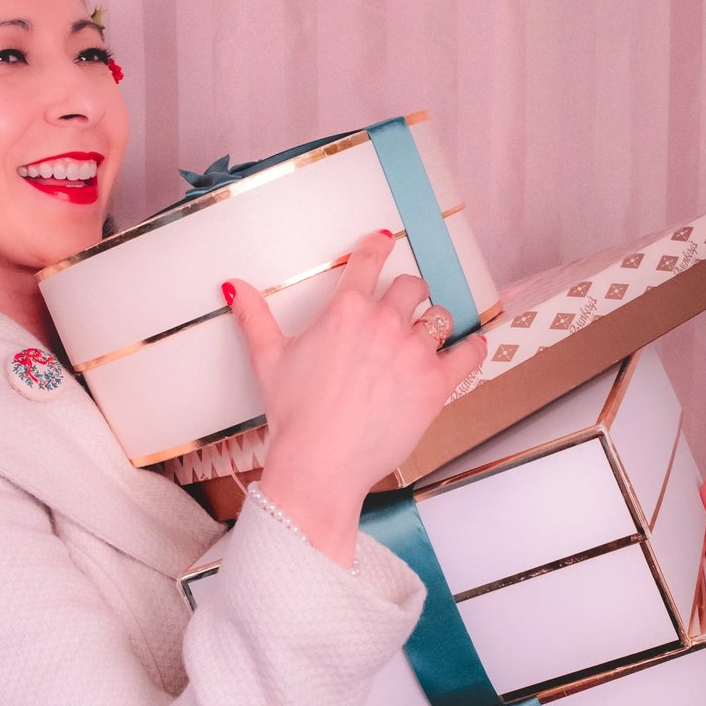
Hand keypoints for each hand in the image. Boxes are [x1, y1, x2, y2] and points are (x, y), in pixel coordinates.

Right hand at [224, 231, 486, 554]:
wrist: (319, 463)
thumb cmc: (294, 416)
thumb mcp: (268, 360)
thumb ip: (254, 317)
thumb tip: (233, 287)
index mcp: (344, 310)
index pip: (369, 261)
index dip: (378, 247)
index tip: (385, 241)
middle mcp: (384, 323)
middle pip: (412, 287)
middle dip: (409, 293)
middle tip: (405, 306)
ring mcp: (413, 352)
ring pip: (440, 317)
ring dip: (434, 322)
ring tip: (427, 335)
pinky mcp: (435, 384)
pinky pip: (468, 353)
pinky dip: (472, 348)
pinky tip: (470, 346)